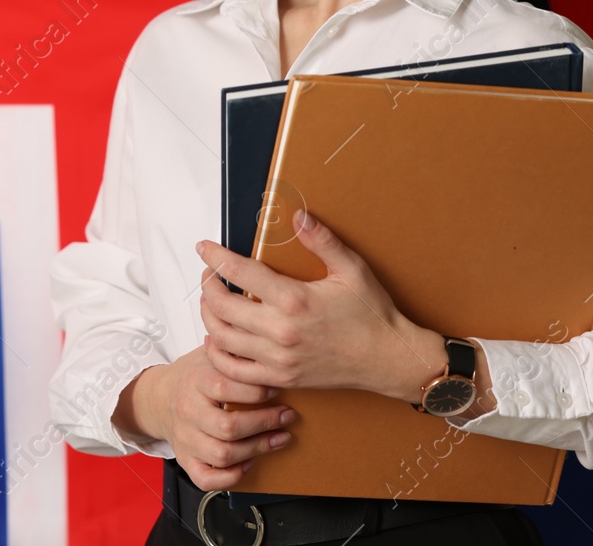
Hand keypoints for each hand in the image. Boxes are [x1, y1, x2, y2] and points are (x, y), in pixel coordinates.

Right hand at [123, 345, 297, 491]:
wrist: (158, 397)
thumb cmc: (194, 376)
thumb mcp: (210, 355)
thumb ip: (232, 352)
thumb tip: (263, 344)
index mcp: (194, 381)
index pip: (225, 388)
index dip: (256, 390)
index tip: (278, 388)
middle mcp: (188, 411)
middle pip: (227, 427)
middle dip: (265, 423)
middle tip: (287, 416)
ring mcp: (185, 439)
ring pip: (222, 454)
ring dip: (257, 450)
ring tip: (279, 438)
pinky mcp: (185, 459)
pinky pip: (207, 478)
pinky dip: (231, 476)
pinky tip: (248, 463)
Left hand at [196, 208, 444, 401]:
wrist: (388, 360)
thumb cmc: (372, 315)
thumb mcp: (352, 270)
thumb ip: (322, 241)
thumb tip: (298, 215)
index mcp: (294, 299)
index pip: (240, 272)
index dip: (216, 257)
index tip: (204, 247)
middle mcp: (280, 331)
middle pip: (222, 305)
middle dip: (208, 284)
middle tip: (209, 272)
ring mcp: (278, 358)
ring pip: (222, 337)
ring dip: (208, 316)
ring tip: (210, 300)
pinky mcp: (281, 378)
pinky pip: (235, 370)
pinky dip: (217, 354)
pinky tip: (216, 339)